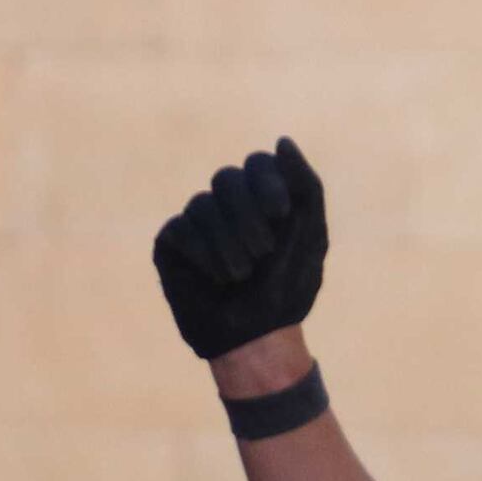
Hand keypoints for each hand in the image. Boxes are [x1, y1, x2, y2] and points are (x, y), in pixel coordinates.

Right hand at [153, 138, 329, 372]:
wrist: (257, 338)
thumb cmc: (287, 289)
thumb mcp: (310, 235)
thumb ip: (306, 186)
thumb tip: (282, 142)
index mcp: (261, 198)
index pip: (258, 164)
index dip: (267, 183)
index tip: (280, 214)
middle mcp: (227, 204)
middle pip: (227, 178)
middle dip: (249, 217)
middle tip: (263, 253)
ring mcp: (196, 221)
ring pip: (203, 204)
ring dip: (230, 244)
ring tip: (241, 276)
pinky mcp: (171, 242)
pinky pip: (181, 229)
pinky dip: (206, 256)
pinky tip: (217, 280)